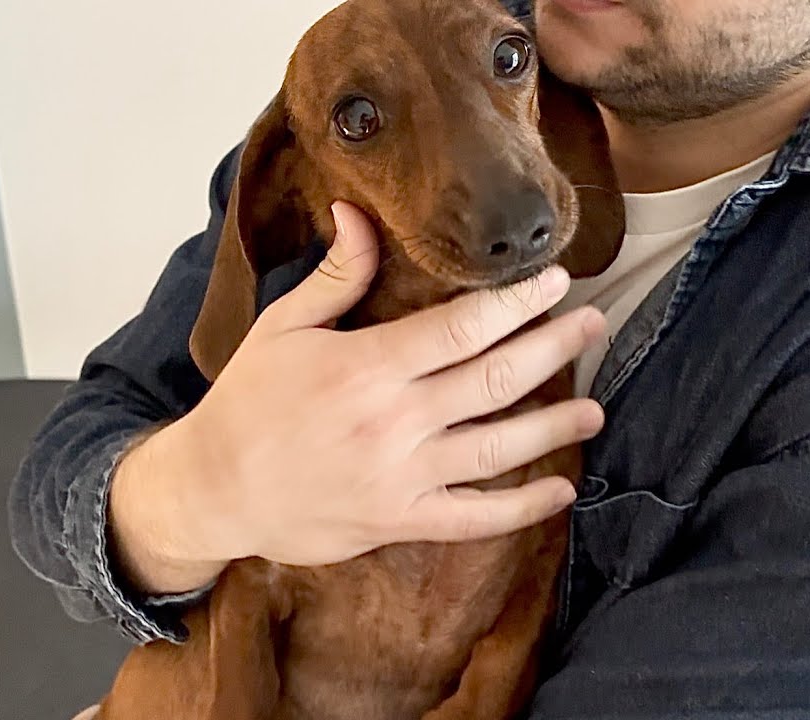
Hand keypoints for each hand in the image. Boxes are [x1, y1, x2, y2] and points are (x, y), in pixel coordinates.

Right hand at [109, 201, 606, 594]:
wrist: (214, 488)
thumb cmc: (248, 402)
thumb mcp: (282, 326)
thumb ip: (334, 274)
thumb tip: (359, 212)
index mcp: (366, 365)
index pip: (462, 326)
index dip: (516, 302)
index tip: (553, 280)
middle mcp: (392, 421)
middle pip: (495, 380)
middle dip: (553, 347)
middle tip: (594, 324)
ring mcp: (400, 476)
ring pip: (497, 449)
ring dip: (553, 426)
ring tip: (594, 408)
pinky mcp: (399, 519)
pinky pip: (474, 518)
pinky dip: (521, 508)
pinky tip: (561, 491)